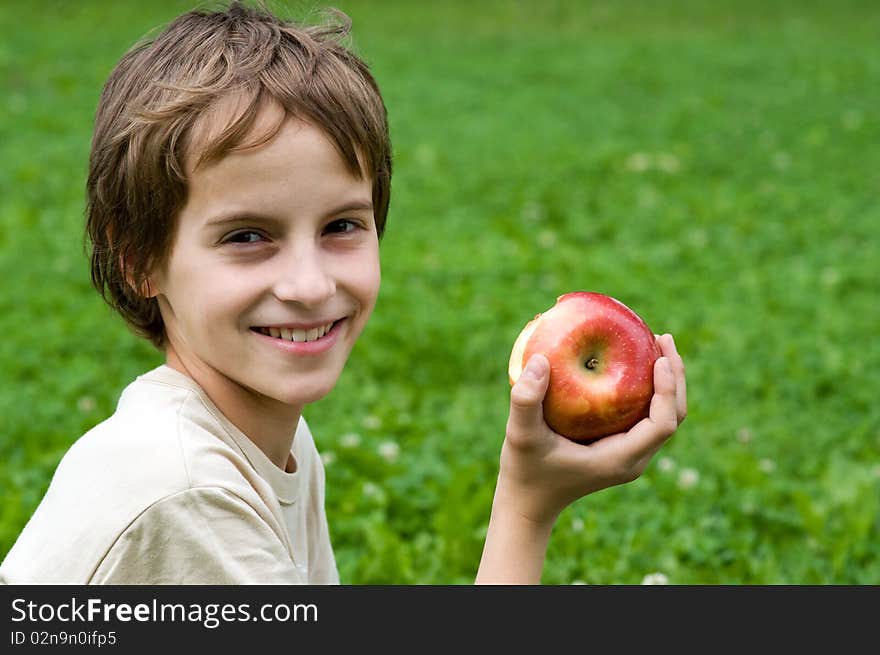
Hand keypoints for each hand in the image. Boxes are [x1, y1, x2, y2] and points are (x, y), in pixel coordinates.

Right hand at [495, 333, 686, 526]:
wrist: (527, 502)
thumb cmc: (525, 470)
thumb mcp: (520, 434)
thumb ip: (526, 400)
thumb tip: (541, 359)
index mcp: (620, 458)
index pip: (663, 423)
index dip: (668, 389)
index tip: (659, 358)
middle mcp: (633, 459)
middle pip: (674, 416)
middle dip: (675, 378)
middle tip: (662, 338)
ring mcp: (629, 455)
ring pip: (664, 416)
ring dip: (667, 382)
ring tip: (655, 345)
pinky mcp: (621, 449)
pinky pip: (647, 416)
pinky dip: (649, 390)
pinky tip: (631, 364)